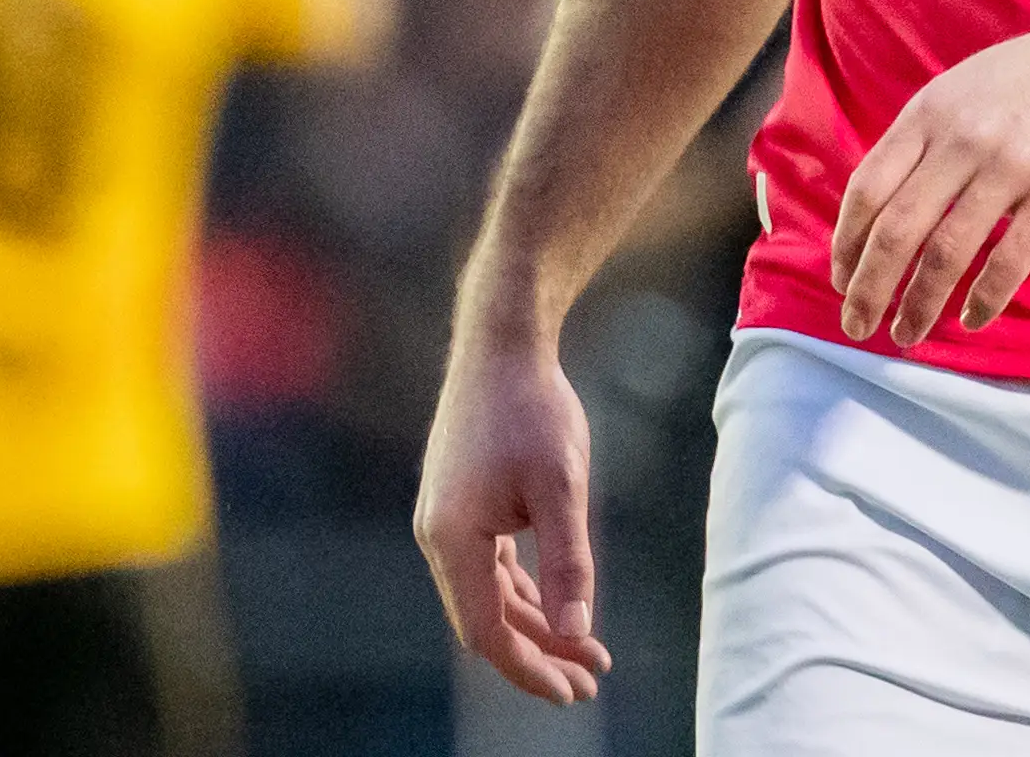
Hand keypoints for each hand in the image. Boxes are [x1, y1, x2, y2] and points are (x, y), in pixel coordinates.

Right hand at [415, 329, 610, 703]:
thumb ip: (568, 561)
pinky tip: (554, 607)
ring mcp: (446, 520)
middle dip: (538, 653)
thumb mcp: (562, 487)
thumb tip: (577, 631)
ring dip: (534, 624)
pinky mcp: (460, 504)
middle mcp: (438, 536)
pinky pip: (488, 566)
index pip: (487, 630)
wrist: (502, 343)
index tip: (576, 688)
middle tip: (591, 678)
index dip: (531, 667)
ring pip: (488, 594)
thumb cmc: (533, 408)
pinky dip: (522, 591)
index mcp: (453, 538)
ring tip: (585, 651)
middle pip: (485, 619)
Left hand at [830, 0, 1029, 344]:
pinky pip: (1010, 261)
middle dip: (869, 287)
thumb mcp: (963, 86)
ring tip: (908, 334)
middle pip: (897, 229)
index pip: (869, 188)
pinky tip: (972, 319)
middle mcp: (961, 140)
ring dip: (920, 303)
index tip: (842, 278)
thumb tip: (885, 201)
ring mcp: (1010, 168)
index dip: (847, 242)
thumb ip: (924, 136)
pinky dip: (985, 299)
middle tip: (858, 326)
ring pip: (947, 253)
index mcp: (930, 113)